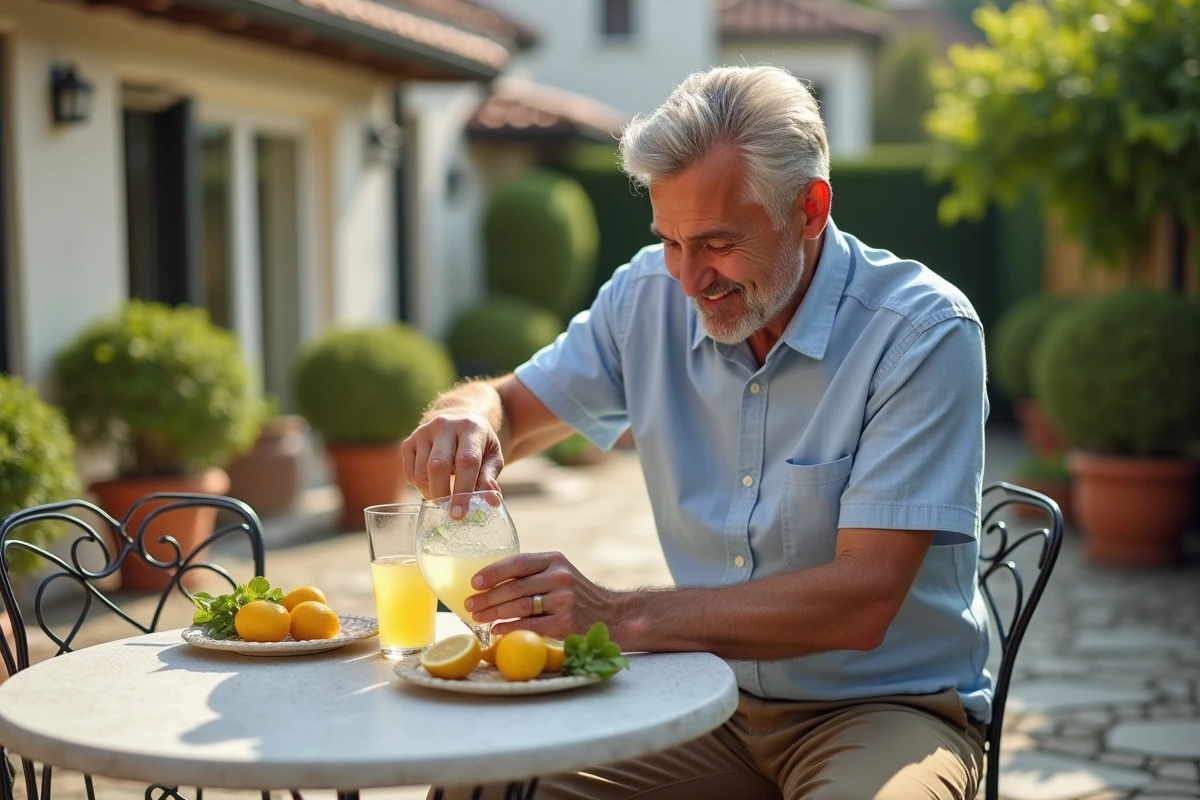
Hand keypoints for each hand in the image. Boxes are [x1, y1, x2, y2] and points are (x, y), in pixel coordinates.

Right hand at [401, 410, 503, 516]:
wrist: (461, 418)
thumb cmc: (479, 444)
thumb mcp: (493, 456)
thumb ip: (490, 477)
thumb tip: (492, 502)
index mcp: (470, 428)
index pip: (466, 462)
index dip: (462, 491)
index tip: (459, 514)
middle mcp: (445, 425)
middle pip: (438, 467)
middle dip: (442, 494)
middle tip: (449, 509)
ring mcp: (424, 432)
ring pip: (421, 472)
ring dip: (430, 492)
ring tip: (443, 495)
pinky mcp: (409, 441)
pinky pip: (409, 472)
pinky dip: (419, 486)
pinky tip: (432, 483)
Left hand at [464, 551, 615, 639]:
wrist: (611, 615)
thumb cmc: (575, 594)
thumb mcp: (559, 573)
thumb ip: (532, 574)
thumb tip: (489, 582)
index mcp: (554, 560)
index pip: (518, 562)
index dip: (493, 572)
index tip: (473, 582)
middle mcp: (560, 577)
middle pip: (515, 587)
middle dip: (487, 597)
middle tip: (469, 604)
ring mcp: (564, 600)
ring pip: (519, 606)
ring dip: (494, 613)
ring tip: (477, 617)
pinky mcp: (565, 623)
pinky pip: (529, 626)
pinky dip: (510, 628)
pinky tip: (497, 630)